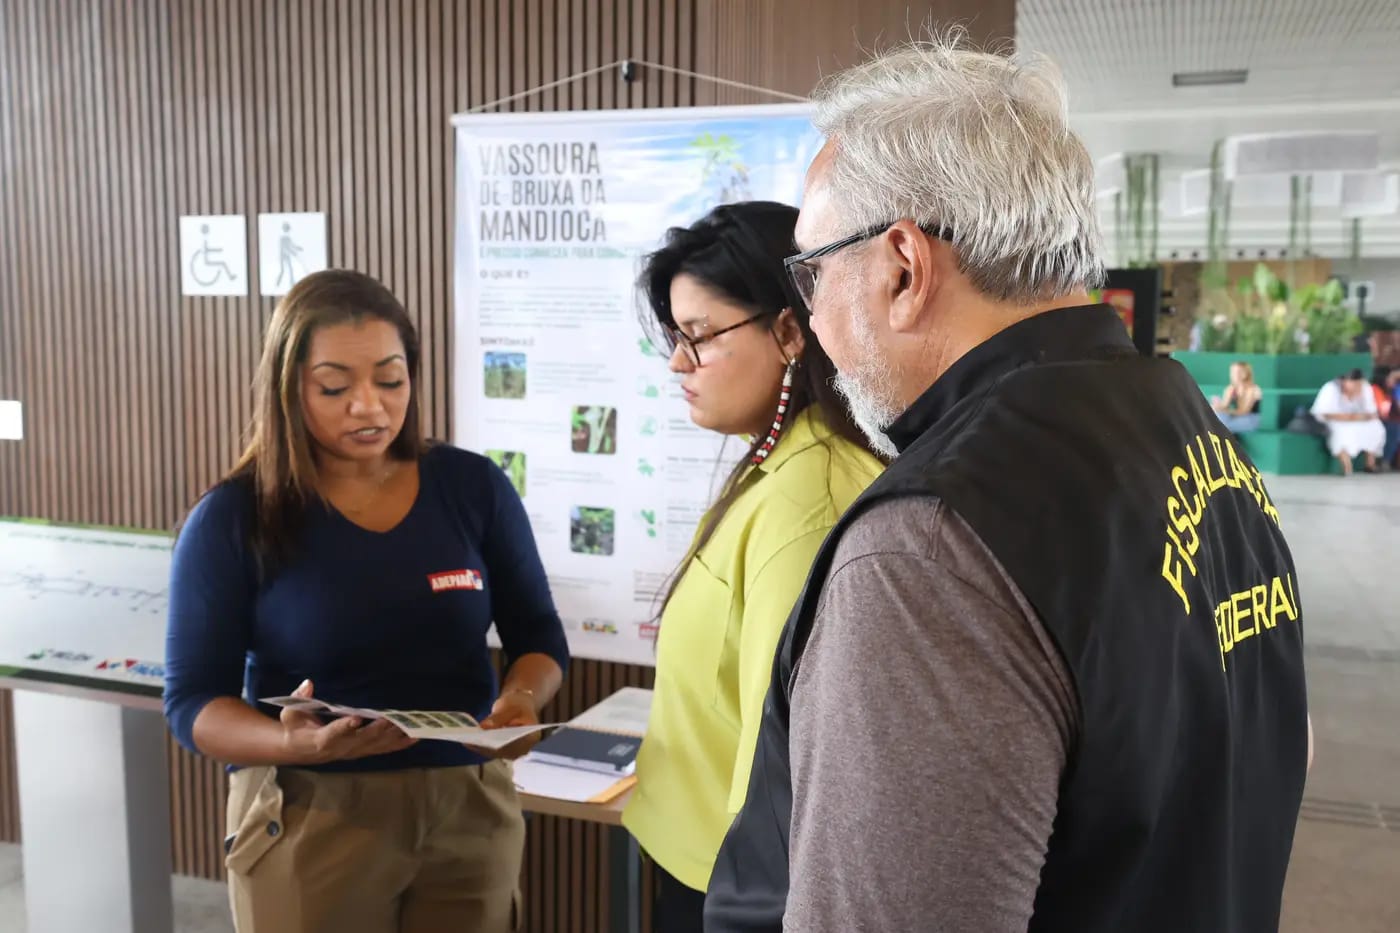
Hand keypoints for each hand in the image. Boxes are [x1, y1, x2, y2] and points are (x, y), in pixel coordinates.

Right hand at [279, 679, 415, 764]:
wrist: (300, 749)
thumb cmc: (296, 727)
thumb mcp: (290, 713)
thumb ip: (298, 699)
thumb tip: (308, 684)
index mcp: (320, 739)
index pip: (332, 734)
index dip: (343, 727)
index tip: (355, 718)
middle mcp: (340, 748)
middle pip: (361, 741)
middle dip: (377, 730)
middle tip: (391, 718)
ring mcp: (353, 751)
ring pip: (375, 746)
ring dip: (392, 737)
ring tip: (409, 727)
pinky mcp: (362, 751)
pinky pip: (382, 749)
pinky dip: (399, 744)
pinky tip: (415, 737)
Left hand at [467, 689, 541, 759]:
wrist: (519, 706)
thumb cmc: (517, 704)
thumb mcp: (510, 706)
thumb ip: (498, 717)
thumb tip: (484, 727)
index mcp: (531, 737)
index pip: (515, 743)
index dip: (499, 742)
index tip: (484, 739)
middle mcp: (524, 749)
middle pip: (503, 751)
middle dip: (486, 746)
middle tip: (470, 740)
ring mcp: (513, 752)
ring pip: (495, 753)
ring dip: (480, 747)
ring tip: (467, 741)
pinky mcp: (503, 752)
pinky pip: (490, 751)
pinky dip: (480, 747)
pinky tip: (468, 741)